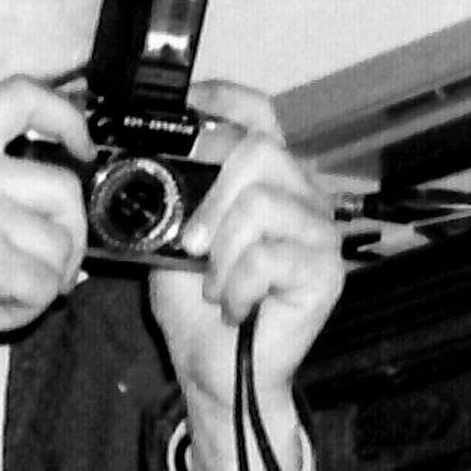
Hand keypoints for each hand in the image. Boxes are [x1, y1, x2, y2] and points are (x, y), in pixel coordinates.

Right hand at [0, 78, 95, 334]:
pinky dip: (26, 308)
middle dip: (70, 234)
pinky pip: (43, 284)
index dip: (64, 117)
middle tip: (51, 266)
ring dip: (41, 280)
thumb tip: (42, 206)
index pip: (18, 97)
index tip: (81, 147)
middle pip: (61, 186)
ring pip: (59, 242)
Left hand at [150, 81, 343, 470]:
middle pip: (259, 152)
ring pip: (262, 203)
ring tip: (216, 285)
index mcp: (265, 179)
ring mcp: (319, 232)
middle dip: (212, 198)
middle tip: (191, 245)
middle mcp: (301, 195)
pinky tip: (236, 306)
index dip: (224, 99)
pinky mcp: (326, 271)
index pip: (258, 114)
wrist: (215, 371)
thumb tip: (143, 157)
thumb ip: (173, 196)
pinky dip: (238, 285)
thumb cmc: (198, 307)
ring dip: (223, 251)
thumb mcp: (171, 237)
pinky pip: (270, 256)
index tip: (186, 106)